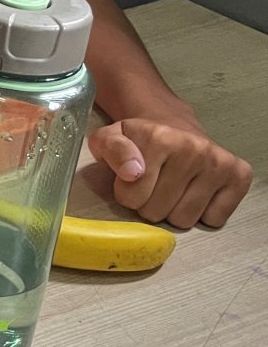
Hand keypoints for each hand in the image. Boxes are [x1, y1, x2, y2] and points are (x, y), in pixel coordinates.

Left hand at [87, 116, 251, 228]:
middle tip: (153, 185)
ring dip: (174, 211)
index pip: (131, 197)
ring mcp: (219, 162)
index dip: (126, 194)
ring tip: (172, 189)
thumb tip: (132, 172)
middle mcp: (193, 148)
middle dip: (149, 205)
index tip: (132, 179)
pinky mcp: (239, 176)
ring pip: (184, 220)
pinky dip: (203, 214)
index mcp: (158, 137)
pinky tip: (195, 192)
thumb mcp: (109, 139)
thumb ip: (109, 150)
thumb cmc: (139, 140)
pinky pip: (214, 219)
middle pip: (157, 212)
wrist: (173, 126)